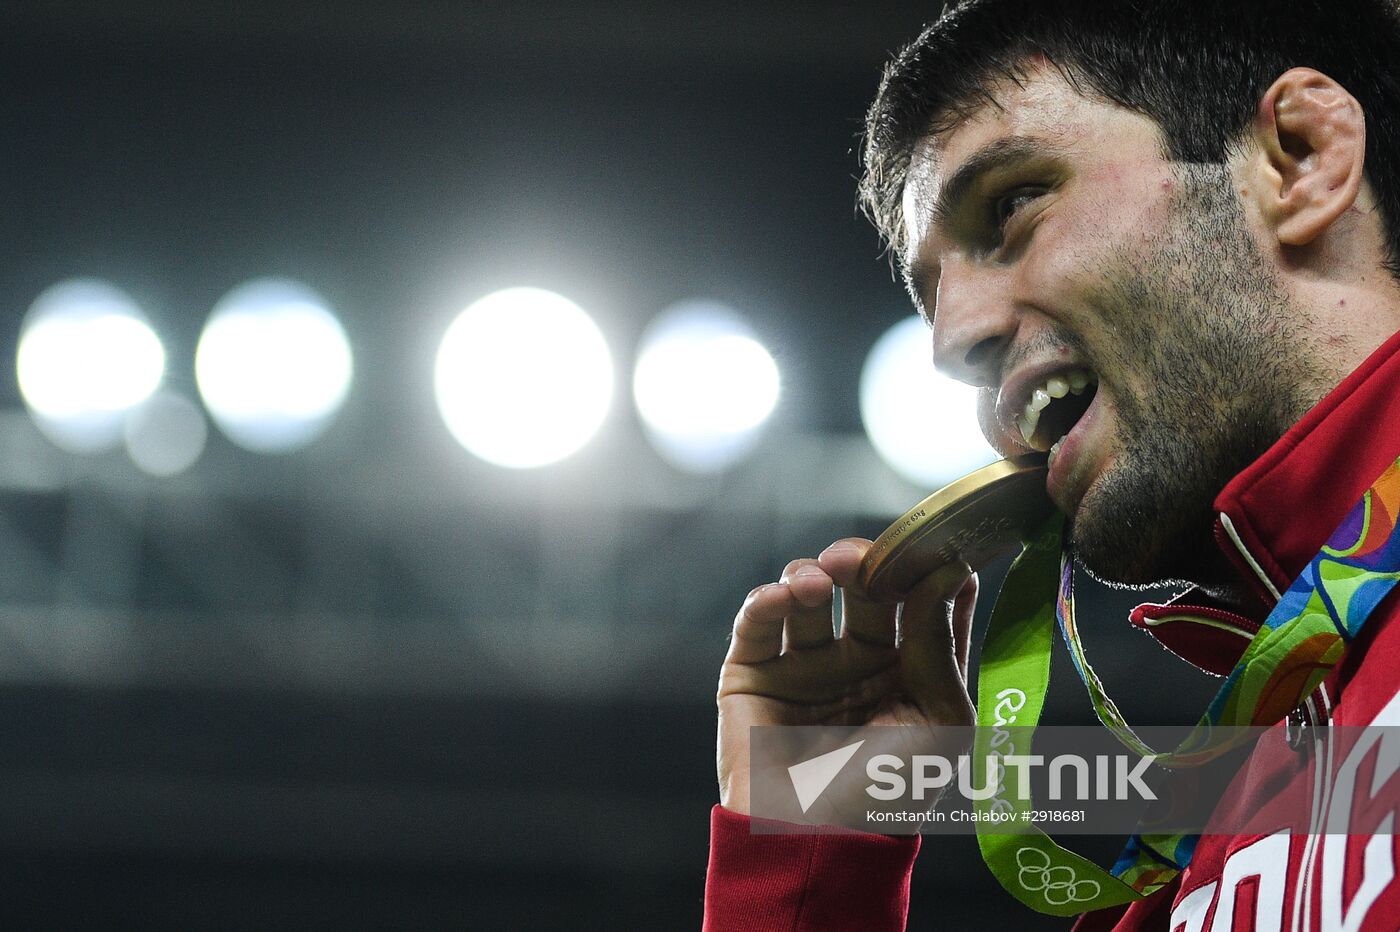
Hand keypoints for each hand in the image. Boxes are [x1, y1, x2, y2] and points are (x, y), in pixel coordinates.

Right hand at [716, 537, 977, 817]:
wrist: (813, 839)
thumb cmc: (888, 793)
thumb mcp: (938, 719)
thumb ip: (940, 643)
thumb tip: (951, 571)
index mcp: (910, 671)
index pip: (922, 602)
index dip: (928, 568)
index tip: (934, 542)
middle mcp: (858, 662)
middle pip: (865, 588)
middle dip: (865, 562)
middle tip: (861, 558)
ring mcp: (805, 664)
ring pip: (809, 591)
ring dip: (813, 573)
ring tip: (817, 584)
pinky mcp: (754, 671)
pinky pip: (758, 620)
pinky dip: (769, 598)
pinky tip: (785, 597)